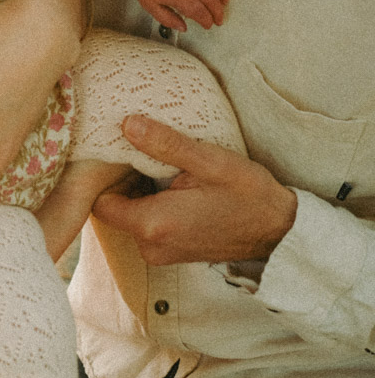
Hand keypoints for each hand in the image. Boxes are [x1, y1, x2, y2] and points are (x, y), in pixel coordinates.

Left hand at [91, 115, 296, 264]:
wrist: (279, 231)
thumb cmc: (248, 194)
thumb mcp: (208, 161)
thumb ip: (165, 144)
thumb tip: (127, 124)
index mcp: (153, 224)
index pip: (98, 202)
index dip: (103, 175)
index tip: (117, 151)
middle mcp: (151, 246)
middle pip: (113, 208)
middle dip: (122, 180)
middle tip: (140, 151)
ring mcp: (161, 253)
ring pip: (129, 216)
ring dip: (138, 191)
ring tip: (159, 165)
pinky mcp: (171, 253)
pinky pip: (146, 225)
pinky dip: (151, 204)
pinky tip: (171, 183)